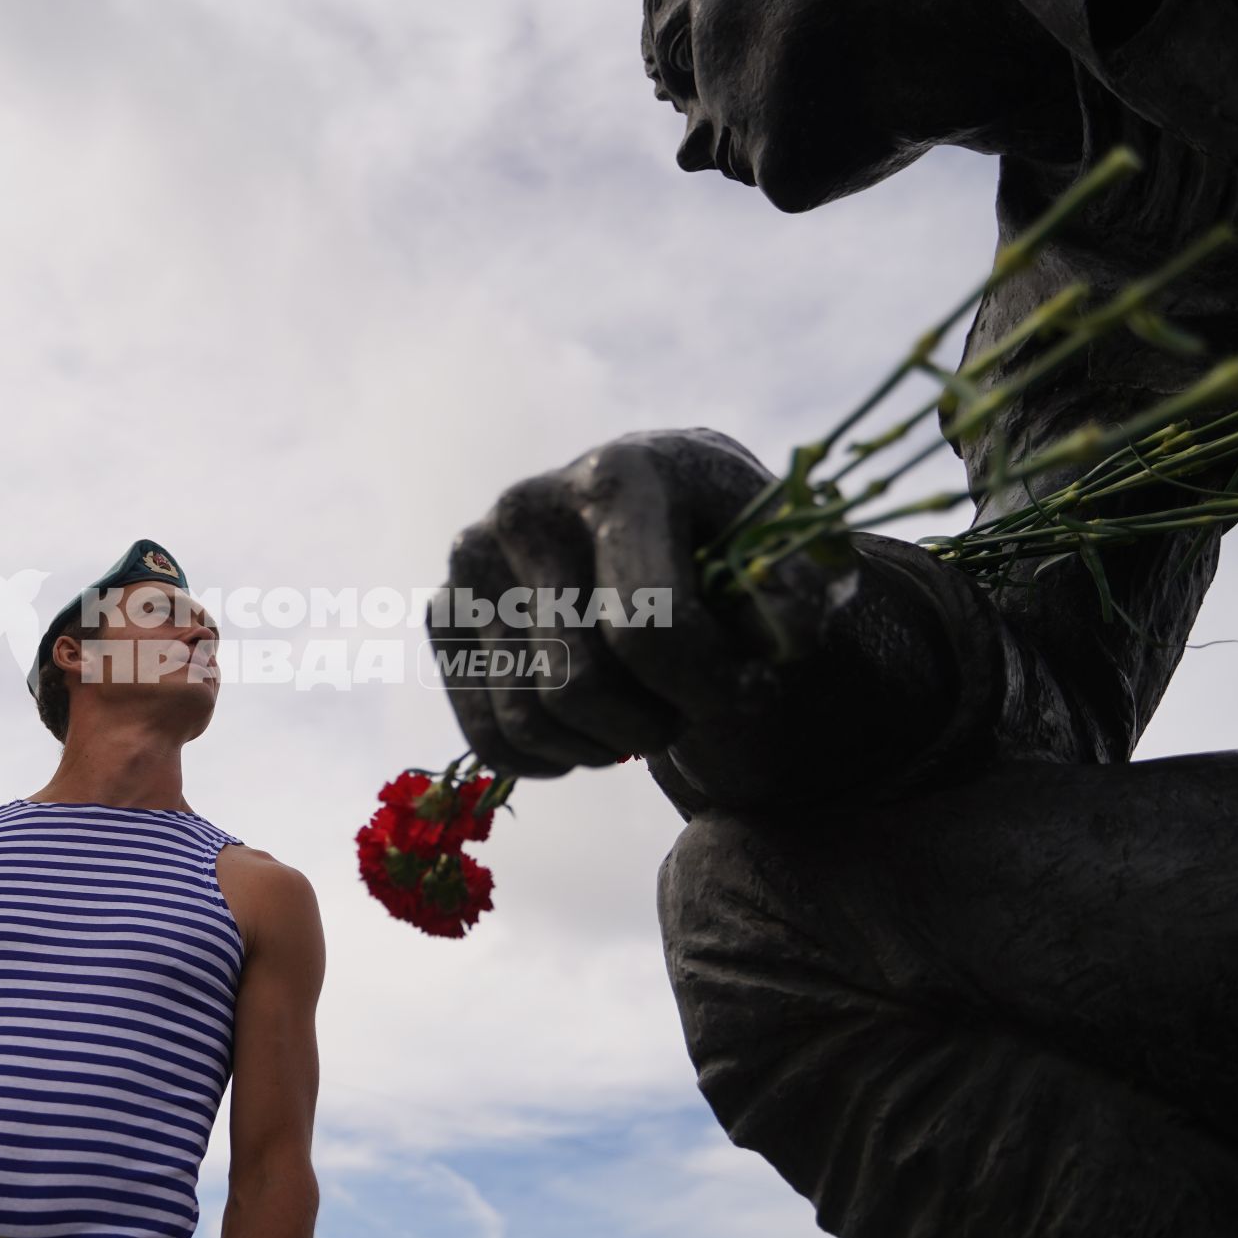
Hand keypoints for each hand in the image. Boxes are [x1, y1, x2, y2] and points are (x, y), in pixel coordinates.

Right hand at [431, 428, 855, 788]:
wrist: (651, 506)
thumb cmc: (724, 534)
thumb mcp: (783, 545)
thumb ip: (796, 594)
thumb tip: (768, 645)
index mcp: (617, 476)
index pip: (648, 625)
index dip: (710, 688)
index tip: (753, 694)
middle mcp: (525, 508)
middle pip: (577, 683)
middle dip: (652, 726)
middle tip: (692, 713)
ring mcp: (471, 560)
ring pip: (528, 718)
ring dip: (605, 748)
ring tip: (648, 723)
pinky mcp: (442, 610)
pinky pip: (485, 733)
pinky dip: (549, 761)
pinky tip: (596, 737)